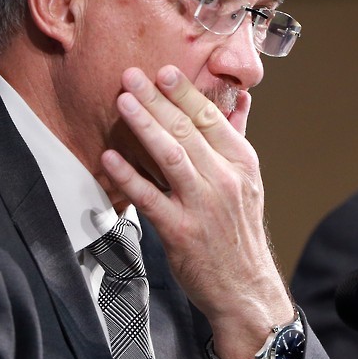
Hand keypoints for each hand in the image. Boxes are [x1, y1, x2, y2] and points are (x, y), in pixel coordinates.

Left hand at [101, 65, 292, 358]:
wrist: (245, 287)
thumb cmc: (239, 230)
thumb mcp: (248, 180)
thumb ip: (237, 137)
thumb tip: (241, 100)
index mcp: (241, 163)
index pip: (211, 118)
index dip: (185, 93)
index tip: (163, 71)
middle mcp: (224, 180)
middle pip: (187, 130)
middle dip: (157, 100)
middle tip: (132, 75)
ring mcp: (202, 206)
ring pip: (170, 156)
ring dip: (145, 126)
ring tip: (123, 102)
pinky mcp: (180, 232)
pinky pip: (149, 198)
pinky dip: (128, 176)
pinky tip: (110, 157)